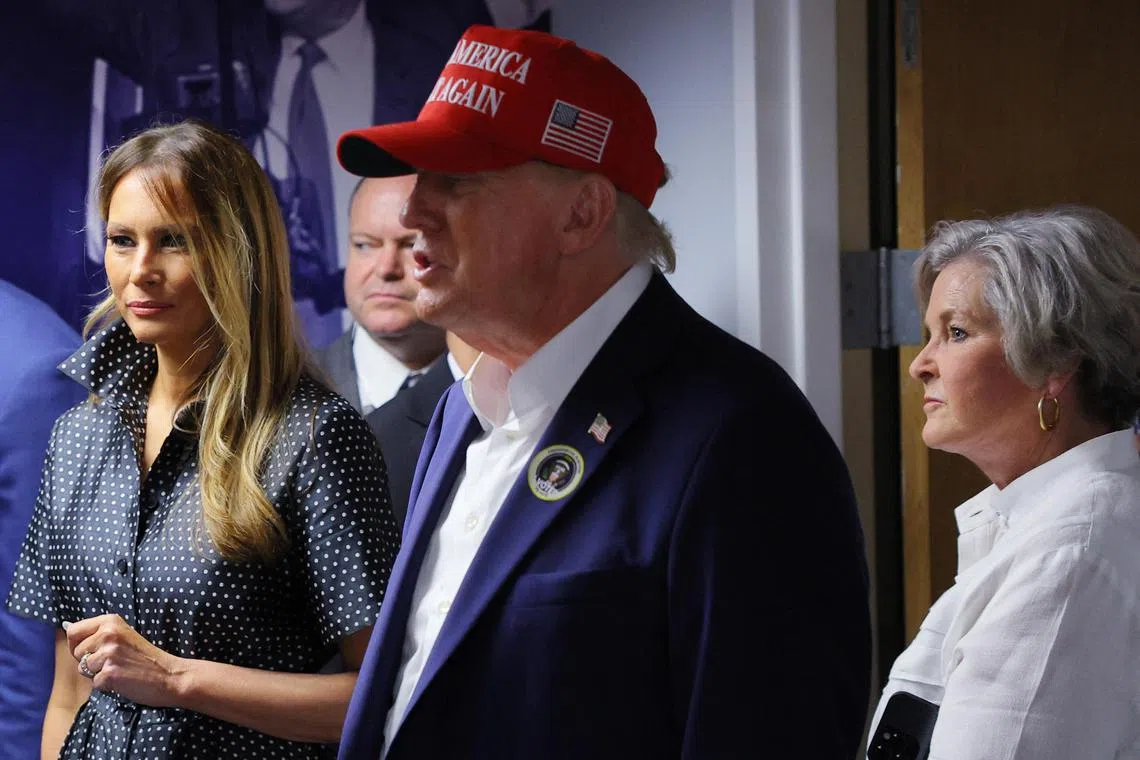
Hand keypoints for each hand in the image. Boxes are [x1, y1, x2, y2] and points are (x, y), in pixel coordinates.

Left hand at [63, 614, 186, 707]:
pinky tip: (123, 680)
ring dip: (98, 674)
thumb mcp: (123, 635)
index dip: (78, 644)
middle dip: (89, 661)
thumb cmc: (145, 657)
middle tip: (114, 662)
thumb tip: (66, 628)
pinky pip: (94, 683)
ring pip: (84, 669)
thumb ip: (98, 633)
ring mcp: (109, 654)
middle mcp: (108, 634)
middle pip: (76, 652)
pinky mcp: (109, 673)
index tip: (93, 650)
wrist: (169, 675)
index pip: (73, 631)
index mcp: (110, 621)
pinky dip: (107, 685)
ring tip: (120, 670)